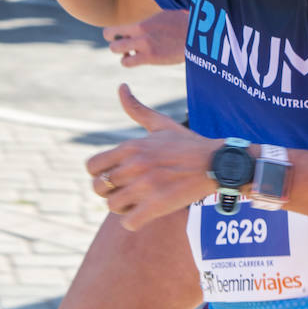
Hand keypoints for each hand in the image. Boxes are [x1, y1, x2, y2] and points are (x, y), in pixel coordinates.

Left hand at [85, 85, 213, 230]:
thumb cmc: (187, 144)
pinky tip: (145, 213)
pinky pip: (129, 222)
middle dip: (108, 191)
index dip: (99, 173)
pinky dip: (134, 220)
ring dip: (122, 207)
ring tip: (136, 202)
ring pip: (112, 206)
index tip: (114, 175)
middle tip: (125, 190)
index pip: (92, 166)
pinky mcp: (157, 205)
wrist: (216, 163)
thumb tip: (121, 86)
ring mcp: (146, 186)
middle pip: (98, 188)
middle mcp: (135, 165)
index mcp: (132, 146)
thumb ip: (136, 108)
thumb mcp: (160, 124)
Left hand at [105, 10, 188, 66]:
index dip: (112, 35)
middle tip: (124, 47)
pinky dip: (131, 62)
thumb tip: (139, 25)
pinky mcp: (151, 58)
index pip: (114, 30)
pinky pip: (130, 63)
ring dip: (124, 56)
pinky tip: (140, 59)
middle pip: (113, 45)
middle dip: (116, 46)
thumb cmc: (183, 23)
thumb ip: (147, 22)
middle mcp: (140, 34)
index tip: (118, 37)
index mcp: (142, 23)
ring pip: (120, 56)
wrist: (197, 34)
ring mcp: (145, 47)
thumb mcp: (162, 16)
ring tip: (131, 54)